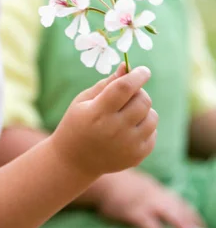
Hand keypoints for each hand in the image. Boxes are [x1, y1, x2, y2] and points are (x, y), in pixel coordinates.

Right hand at [50, 64, 156, 179]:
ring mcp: (127, 145)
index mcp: (97, 113)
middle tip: (129, 94)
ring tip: (128, 112)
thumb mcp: (84, 100)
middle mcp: (114, 130)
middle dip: (139, 92)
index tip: (144, 70)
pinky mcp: (137, 156)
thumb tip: (127, 67)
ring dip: (144, 109)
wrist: (74, 160)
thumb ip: (107, 83)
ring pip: (152, 116)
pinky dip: (145, 126)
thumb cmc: (77, 123)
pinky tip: (129, 129)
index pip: (124, 88)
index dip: (137, 75)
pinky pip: (153, 132)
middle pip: (142, 100)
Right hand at [96, 169, 203, 227]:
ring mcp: (142, 203)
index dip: (189, 212)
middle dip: (187, 218)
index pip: (177, 201)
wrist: (103, 182)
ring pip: (164, 211)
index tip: (198, 224)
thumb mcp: (139, 186)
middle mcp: (153, 195)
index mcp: (155, 190)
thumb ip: (153, 193)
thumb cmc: (120, 187)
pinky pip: (145, 221)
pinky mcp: (130, 211)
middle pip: (174, 206)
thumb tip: (165, 202)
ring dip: (178, 222)